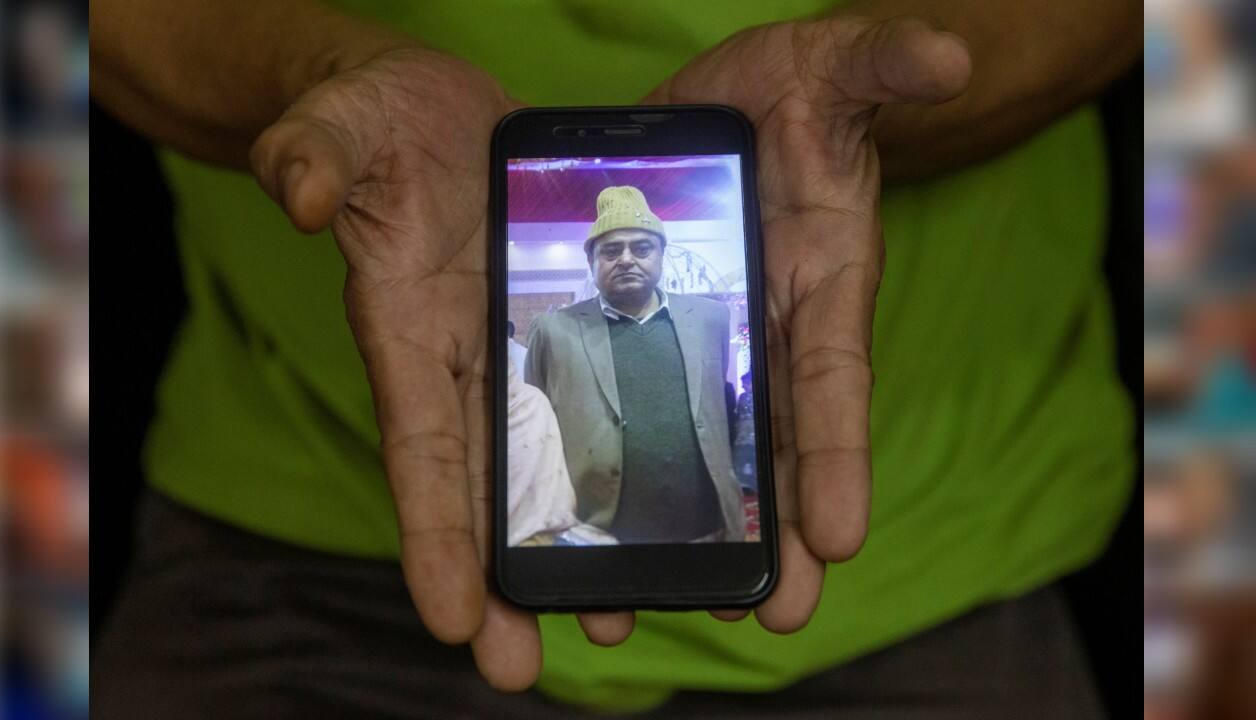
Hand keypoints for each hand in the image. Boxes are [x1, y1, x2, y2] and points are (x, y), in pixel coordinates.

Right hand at [250, 48, 634, 689]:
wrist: (432, 109)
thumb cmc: (378, 123)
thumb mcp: (345, 125)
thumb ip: (316, 153)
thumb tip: (294, 192)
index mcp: (410, 329)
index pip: (421, 445)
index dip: (434, 534)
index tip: (452, 620)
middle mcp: (467, 356)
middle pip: (488, 480)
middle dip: (505, 573)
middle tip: (528, 662)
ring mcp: (521, 342)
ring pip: (554, 454)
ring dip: (579, 533)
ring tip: (622, 613)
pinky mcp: (563, 317)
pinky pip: (603, 388)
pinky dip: (625, 447)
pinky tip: (666, 497)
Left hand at [644, 16, 970, 629]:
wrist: (731, 100)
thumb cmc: (796, 91)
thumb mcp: (834, 68)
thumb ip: (881, 64)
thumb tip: (946, 55)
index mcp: (822, 286)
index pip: (834, 382)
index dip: (839, 459)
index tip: (839, 540)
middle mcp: (768, 333)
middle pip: (775, 449)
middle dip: (774, 534)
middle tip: (767, 621)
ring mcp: (707, 338)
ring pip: (696, 447)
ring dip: (677, 525)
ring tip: (635, 605)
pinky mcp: (646, 328)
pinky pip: (628, 402)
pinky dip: (613, 463)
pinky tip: (577, 521)